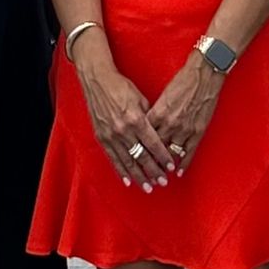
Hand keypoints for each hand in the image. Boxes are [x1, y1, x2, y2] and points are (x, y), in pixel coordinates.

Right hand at [71, 32, 179, 190]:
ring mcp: (111, 135)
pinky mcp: (102, 137)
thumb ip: (150, 117)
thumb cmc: (121, 87)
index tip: (170, 167)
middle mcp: (124, 130)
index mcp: (136, 119)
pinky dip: (121, 171)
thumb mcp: (140, 98)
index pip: (153, 144)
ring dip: (139, 176)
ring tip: (148, 187)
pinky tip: (128, 181)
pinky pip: (113, 158)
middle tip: (163, 182)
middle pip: (142, 156)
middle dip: (154, 171)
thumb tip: (159, 133)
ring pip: (128, 161)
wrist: (98, 81)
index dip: (163, 157)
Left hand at [144, 51, 224, 171]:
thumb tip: (147, 123)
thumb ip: (155, 111)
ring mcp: (184, 129)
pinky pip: (189, 152)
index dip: (139, 148)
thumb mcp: (163, 95)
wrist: (204, 74)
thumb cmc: (183, 80)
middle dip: (149, 163)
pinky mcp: (197, 131)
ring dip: (165, 167)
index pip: (144, 136)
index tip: (134, 159)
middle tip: (144, 174)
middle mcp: (170, 123)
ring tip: (160, 176)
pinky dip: (184, 163)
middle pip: (155, 149)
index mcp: (159, 112)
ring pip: (171, 154)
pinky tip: (179, 172)